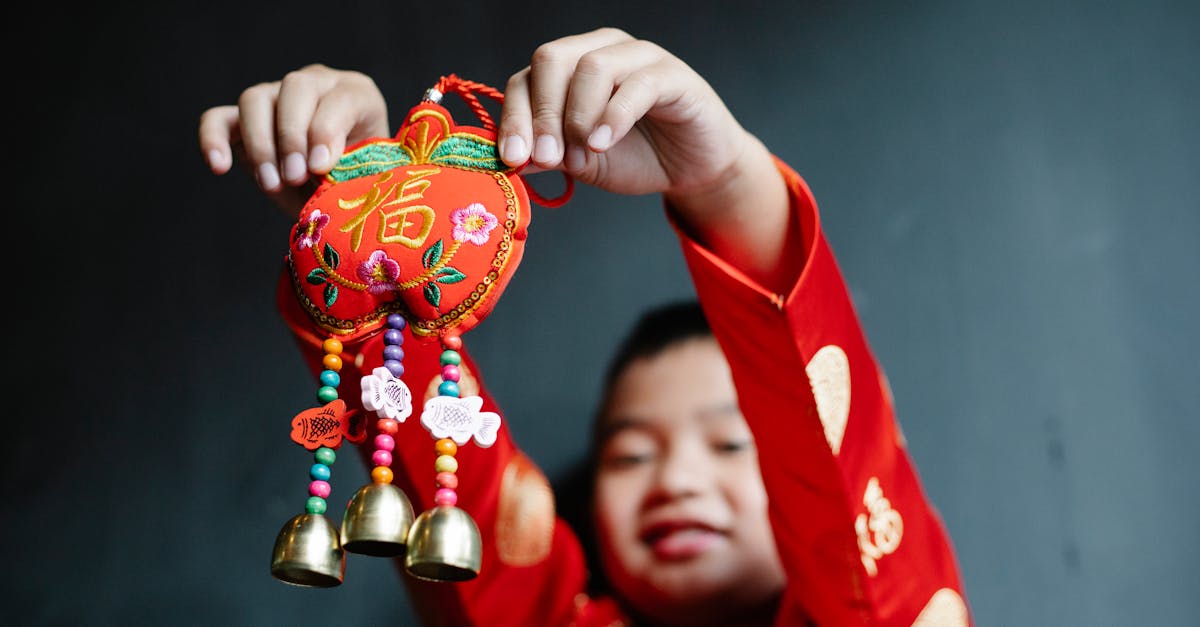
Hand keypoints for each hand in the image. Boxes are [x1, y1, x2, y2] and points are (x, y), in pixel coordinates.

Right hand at [198, 64, 388, 217]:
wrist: (336, 194)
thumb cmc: (355, 181)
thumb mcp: (362, 176)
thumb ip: (347, 169)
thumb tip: (318, 167)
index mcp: (355, 94)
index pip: (340, 98)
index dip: (327, 130)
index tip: (321, 166)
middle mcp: (314, 85)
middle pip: (294, 88)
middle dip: (292, 136)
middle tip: (296, 177)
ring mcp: (274, 97)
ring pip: (254, 100)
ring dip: (261, 144)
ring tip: (272, 184)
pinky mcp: (242, 120)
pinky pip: (217, 119)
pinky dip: (213, 139)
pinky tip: (219, 166)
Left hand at [498, 27, 750, 198]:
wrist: (693, 168)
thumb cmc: (637, 156)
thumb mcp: (582, 162)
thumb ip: (548, 155)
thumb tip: (509, 160)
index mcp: (569, 69)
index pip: (526, 79)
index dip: (516, 118)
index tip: (514, 159)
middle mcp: (600, 51)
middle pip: (552, 59)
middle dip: (543, 112)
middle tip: (546, 156)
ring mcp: (637, 57)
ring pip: (591, 67)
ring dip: (579, 116)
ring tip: (585, 153)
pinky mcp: (672, 74)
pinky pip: (637, 84)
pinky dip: (614, 115)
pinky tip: (604, 143)